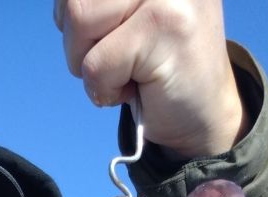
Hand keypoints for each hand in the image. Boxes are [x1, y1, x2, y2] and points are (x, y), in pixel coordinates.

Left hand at [54, 0, 245, 157]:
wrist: (204, 113)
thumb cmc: (155, 64)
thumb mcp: (121, 16)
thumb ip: (96, 0)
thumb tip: (64, 1)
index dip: (72, 14)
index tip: (103, 34)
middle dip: (79, 42)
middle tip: (117, 58)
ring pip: (79, 21)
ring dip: (90, 63)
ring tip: (127, 69)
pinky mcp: (167, 25)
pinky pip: (96, 64)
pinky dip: (105, 90)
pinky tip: (137, 87)